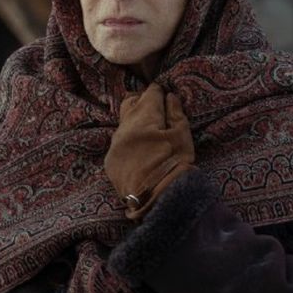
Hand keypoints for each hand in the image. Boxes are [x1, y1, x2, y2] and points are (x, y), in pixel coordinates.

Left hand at [104, 83, 194, 220]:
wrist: (154, 199)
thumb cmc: (173, 165)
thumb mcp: (182, 137)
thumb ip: (176, 113)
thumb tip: (170, 96)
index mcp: (144, 117)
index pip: (150, 93)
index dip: (159, 92)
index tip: (166, 95)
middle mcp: (124, 126)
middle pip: (130, 103)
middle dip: (142, 102)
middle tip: (156, 109)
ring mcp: (114, 144)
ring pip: (123, 123)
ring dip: (135, 123)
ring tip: (150, 133)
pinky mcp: (110, 161)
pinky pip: (119, 143)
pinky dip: (130, 142)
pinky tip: (141, 152)